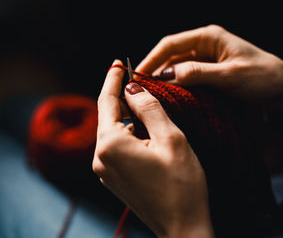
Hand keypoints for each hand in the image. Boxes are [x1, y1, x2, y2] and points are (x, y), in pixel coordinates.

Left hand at [93, 60, 213, 237]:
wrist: (182, 228)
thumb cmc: (182, 185)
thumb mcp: (171, 139)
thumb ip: (149, 108)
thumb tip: (132, 89)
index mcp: (110, 144)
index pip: (107, 101)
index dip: (113, 79)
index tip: (118, 62)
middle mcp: (100, 157)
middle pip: (107, 116)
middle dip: (120, 97)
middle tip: (135, 79)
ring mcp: (104, 170)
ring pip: (112, 131)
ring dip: (126, 115)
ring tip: (143, 102)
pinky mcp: (113, 178)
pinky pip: (116, 146)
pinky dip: (127, 132)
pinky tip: (143, 128)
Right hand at [136, 25, 282, 109]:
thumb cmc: (264, 77)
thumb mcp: (230, 76)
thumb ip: (197, 74)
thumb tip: (165, 76)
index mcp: (209, 37)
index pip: (170, 44)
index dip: (151, 58)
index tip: (137, 74)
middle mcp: (204, 46)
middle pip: (170, 56)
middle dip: (155, 71)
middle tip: (141, 90)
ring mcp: (206, 61)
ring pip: (177, 69)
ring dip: (165, 81)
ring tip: (153, 97)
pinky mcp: (210, 75)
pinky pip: (187, 79)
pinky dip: (178, 88)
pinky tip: (171, 100)